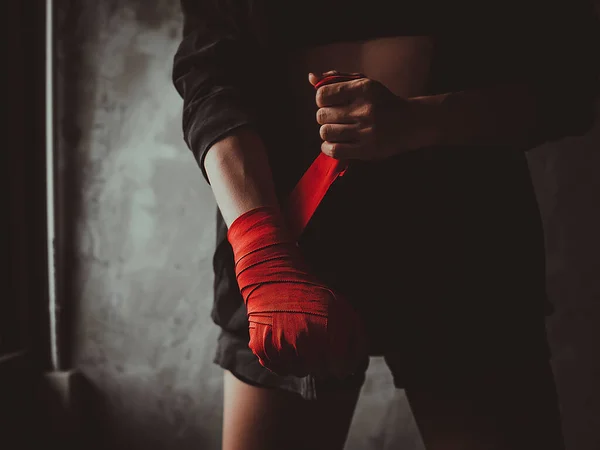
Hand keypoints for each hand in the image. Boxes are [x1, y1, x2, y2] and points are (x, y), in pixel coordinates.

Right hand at [228, 206, 367, 378]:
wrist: (273, 279)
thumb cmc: (312, 297)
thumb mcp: (343, 310)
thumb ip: (357, 340)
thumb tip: (353, 368)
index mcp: (329, 333)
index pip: (340, 369)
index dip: (341, 362)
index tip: (336, 352)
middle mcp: (305, 342)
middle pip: (320, 372)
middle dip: (323, 361)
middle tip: (317, 341)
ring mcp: (282, 346)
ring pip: (299, 372)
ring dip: (304, 360)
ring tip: (300, 336)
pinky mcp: (262, 348)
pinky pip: (280, 369)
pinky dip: (285, 359)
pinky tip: (285, 339)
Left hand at [309, 71, 435, 159]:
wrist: (410, 122)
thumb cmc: (381, 101)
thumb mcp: (363, 83)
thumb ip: (336, 79)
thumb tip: (311, 77)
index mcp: (364, 88)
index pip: (323, 94)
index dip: (321, 99)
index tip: (329, 102)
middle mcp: (365, 109)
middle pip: (322, 115)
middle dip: (324, 117)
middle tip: (334, 118)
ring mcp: (366, 131)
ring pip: (326, 133)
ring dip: (326, 132)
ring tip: (335, 130)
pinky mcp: (367, 150)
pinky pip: (335, 150)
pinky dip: (327, 147)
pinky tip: (332, 144)